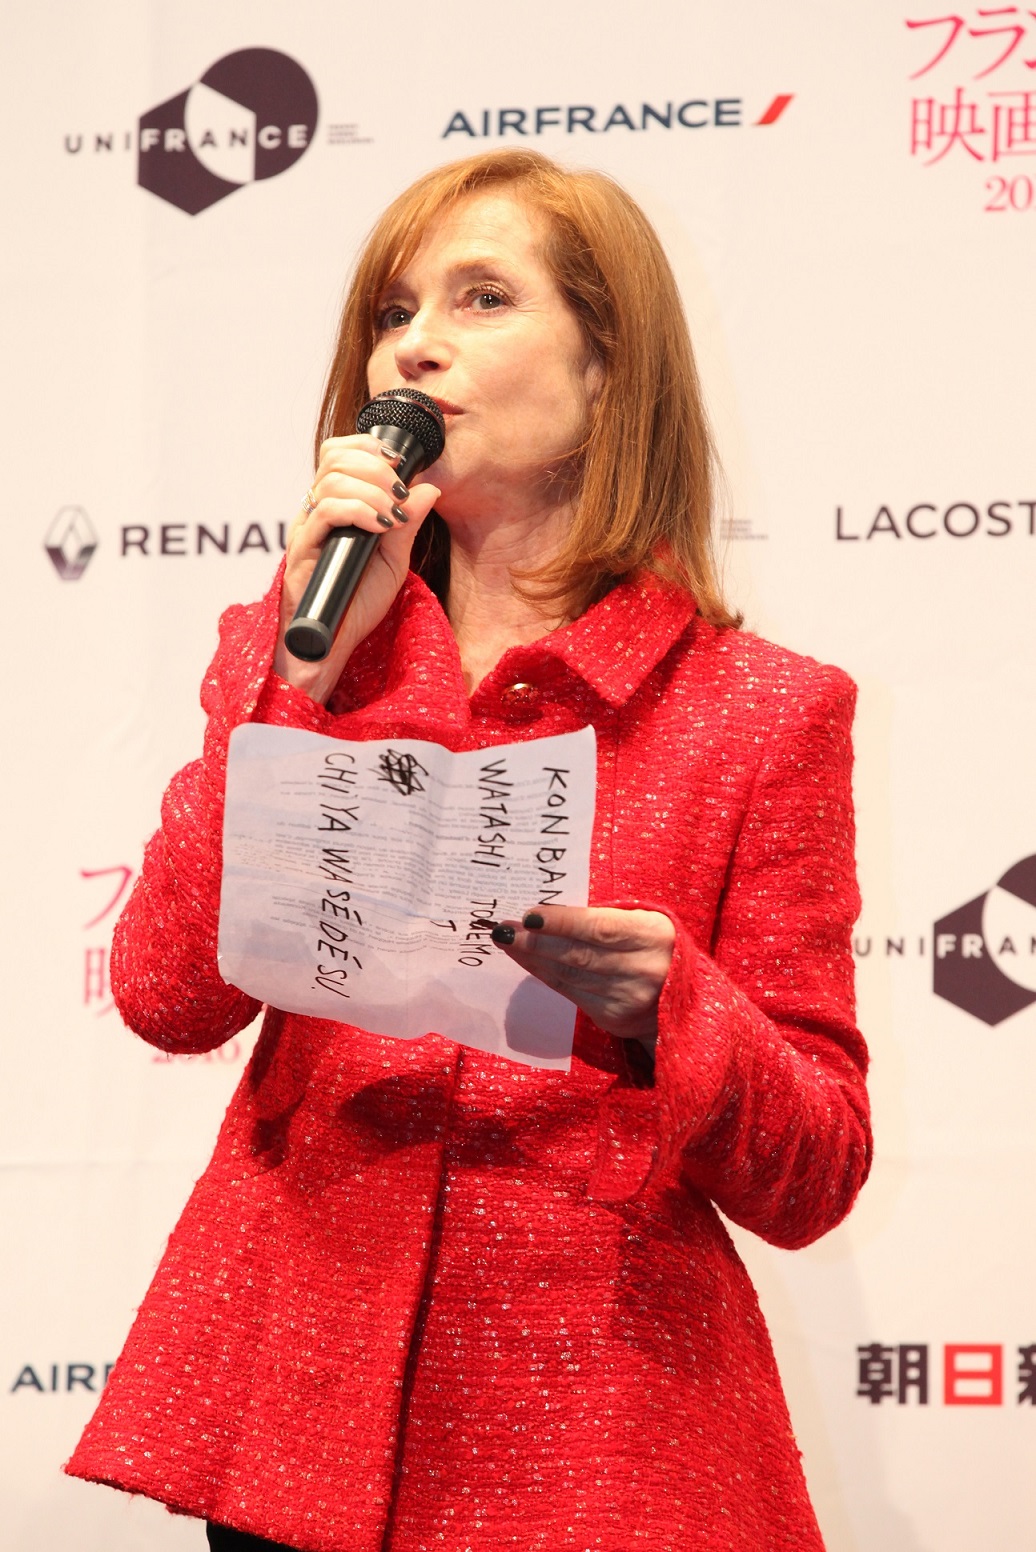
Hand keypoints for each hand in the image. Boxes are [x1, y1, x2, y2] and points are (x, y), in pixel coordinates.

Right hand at [274, 433, 440, 702]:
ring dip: (372, 489)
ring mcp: (307, 527)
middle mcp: (316, 511)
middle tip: (400, 491)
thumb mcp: (393, 560)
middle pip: (334, 457)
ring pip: (332, 479)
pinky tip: (380, 526)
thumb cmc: (356, 604)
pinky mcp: (301, 548)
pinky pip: (326, 511)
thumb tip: (430, 487)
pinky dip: (359, 511)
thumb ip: (407, 523)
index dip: (369, 447)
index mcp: (334, 507)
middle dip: (375, 465)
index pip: (340, 454)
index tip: (400, 463)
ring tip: (393, 514)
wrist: (331, 644)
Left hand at [491, 905, 675, 1046]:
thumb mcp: (645, 922)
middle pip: (578, 955)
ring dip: (533, 959)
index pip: (600, 928)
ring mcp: (628, 999)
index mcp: (654, 936)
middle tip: (503, 929)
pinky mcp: (614, 1019)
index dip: (563, 922)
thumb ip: (607, 918)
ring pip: (569, 976)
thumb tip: (551, 914)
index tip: (530, 914)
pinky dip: (546, 976)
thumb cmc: (656, 946)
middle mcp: (644, 970)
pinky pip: (571, 994)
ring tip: (508, 942)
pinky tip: (528, 963)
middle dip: (535, 942)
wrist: (687, 999)